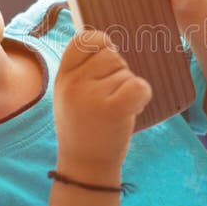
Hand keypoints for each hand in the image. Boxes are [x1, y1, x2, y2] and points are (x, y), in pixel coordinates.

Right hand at [54, 30, 151, 179]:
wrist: (85, 167)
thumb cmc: (83, 127)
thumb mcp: (69, 94)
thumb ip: (82, 69)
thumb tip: (107, 41)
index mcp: (63, 77)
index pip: (85, 39)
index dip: (102, 44)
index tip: (105, 61)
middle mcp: (74, 83)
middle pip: (112, 55)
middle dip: (118, 72)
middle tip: (110, 96)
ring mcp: (92, 96)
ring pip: (126, 72)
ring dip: (128, 88)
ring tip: (115, 110)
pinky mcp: (114, 108)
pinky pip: (139, 85)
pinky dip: (142, 96)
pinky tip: (131, 110)